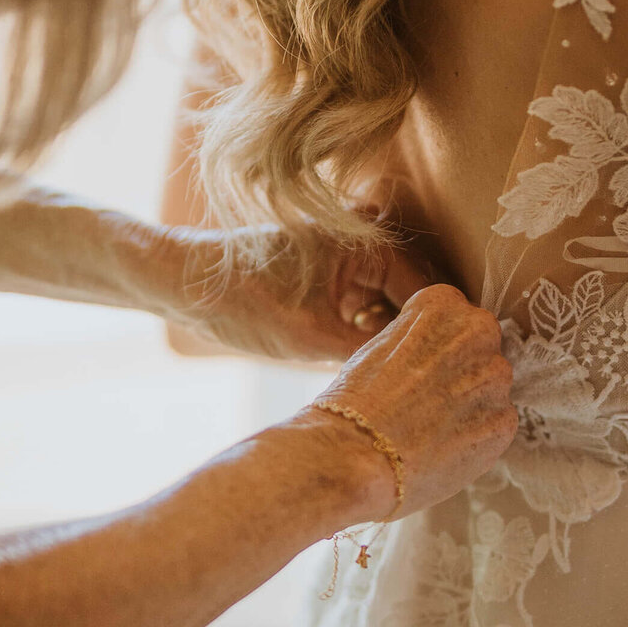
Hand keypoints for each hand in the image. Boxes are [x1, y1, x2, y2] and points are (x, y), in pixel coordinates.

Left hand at [160, 225, 435, 362]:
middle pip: (414, 299)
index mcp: (370, 242)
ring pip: (391, 305)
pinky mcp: (332, 274)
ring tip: (397, 381)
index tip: (445, 377)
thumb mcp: (313, 340)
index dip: (438, 338)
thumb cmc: (242, 303)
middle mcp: (366, 240)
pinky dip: (369, 333)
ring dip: (392, 339)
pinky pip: (368, 305)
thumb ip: (372, 355)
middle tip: (426, 386)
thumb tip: (419, 379)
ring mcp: (348, 257)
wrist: (182, 283)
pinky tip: (366, 367)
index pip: (429, 294)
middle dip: (416, 339)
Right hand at [290, 283, 518, 520]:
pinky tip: (445, 445)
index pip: (455, 316)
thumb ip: (419, 339)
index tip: (418, 365)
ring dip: (471, 402)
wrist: (357, 456)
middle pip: (480, 348)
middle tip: (427, 398)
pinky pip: (496, 422)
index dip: (435, 345)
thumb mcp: (380, 345)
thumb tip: (435, 353)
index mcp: (444, 304)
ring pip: (490, 386)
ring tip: (432, 426)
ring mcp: (496, 378)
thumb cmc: (355, 401)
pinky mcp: (504, 421)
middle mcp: (479, 331)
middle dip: (461, 369)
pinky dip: (477, 434)